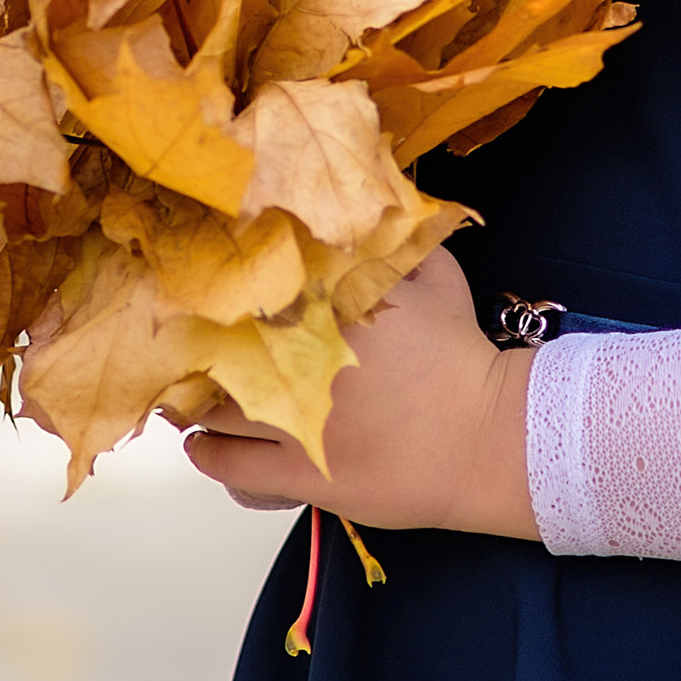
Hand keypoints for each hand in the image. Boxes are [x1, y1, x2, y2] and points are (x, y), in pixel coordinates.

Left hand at [180, 245, 538, 538]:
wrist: (493, 435)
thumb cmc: (463, 356)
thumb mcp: (436, 277)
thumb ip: (394, 241)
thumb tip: (370, 207)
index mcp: (323, 307)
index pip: (242, 291)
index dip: (213, 295)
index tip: (199, 296)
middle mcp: (297, 362)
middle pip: (214, 350)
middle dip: (197, 348)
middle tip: (187, 348)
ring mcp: (296, 421)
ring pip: (212, 411)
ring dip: (193, 404)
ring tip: (188, 397)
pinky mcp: (301, 474)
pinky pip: (229, 465)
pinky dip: (206, 454)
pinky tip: (201, 443)